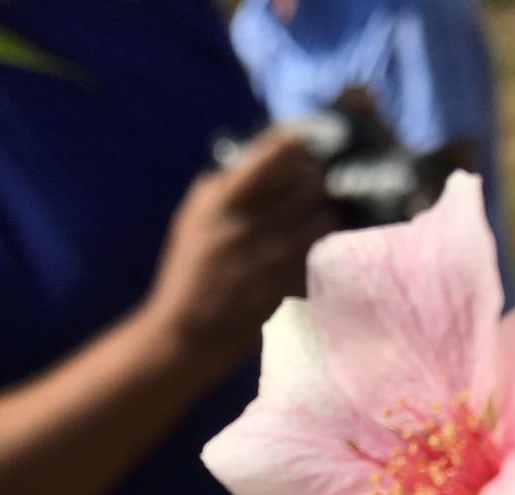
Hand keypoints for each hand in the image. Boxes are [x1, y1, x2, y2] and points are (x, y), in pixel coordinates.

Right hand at [145, 128, 336, 372]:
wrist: (188, 334)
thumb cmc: (189, 271)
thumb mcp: (194, 217)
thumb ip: (226, 184)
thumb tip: (266, 154)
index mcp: (222, 202)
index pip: (274, 155)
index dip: (297, 143)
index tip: (305, 141)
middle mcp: (250, 226)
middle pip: (308, 181)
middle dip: (316, 176)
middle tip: (316, 179)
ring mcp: (274, 258)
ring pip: (324, 216)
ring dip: (326, 210)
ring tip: (319, 212)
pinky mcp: (291, 287)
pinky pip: (322, 253)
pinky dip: (324, 244)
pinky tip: (316, 243)